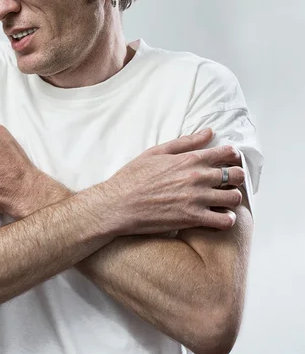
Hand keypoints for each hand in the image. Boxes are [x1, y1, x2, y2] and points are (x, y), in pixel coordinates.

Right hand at [100, 128, 244, 235]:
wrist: (118, 204)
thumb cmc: (133, 177)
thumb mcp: (156, 152)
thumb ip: (185, 142)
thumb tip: (209, 132)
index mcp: (189, 159)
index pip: (225, 153)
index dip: (233, 156)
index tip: (231, 160)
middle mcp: (197, 177)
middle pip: (235, 175)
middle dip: (236, 177)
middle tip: (229, 182)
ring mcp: (196, 198)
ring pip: (233, 198)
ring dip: (232, 199)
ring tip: (224, 201)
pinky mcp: (193, 218)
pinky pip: (224, 221)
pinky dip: (227, 219)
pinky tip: (219, 217)